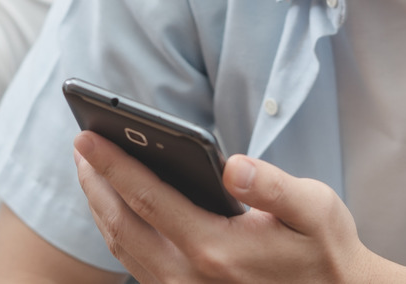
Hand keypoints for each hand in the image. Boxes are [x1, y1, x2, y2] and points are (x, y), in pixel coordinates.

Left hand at [72, 131, 393, 283]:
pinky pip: (136, 266)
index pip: (148, 199)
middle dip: (95, 182)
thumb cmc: (325, 251)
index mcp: (215, 248)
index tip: (87, 136)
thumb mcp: (315, 210)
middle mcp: (190, 276)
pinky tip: (116, 207)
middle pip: (121, 225)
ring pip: (123, 249)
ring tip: (90, 169)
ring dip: (100, 207)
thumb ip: (273, 186)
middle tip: (80, 143)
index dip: (113, 165)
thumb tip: (231, 165)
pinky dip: (117, 232)